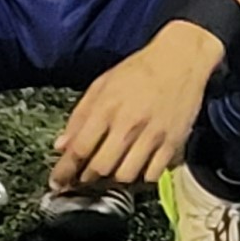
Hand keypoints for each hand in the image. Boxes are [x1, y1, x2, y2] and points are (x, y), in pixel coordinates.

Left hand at [50, 24, 222, 191]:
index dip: (64, 171)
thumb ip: (80, 116)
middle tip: (84, 177)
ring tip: (111, 172)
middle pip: (100, 167)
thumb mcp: (102, 84)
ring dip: (113, 180)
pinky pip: (152, 174)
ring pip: (125, 176)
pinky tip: (136, 167)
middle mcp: (129, 123)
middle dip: (87, 177)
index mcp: (107, 107)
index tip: (58, 182)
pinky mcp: (172, 142)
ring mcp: (152, 135)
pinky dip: (140, 177)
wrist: (181, 58)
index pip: (79, 149)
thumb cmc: (139, 70)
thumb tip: (61, 145)